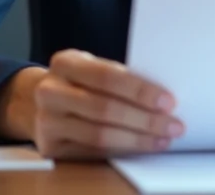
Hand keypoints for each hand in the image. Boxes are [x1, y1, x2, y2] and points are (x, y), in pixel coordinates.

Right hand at [32, 49, 184, 158]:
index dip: (140, 90)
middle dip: (144, 119)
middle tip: (173, 125)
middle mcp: (50, 91)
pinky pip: (92, 152)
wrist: (42, 101)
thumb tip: (162, 97)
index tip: (168, 101)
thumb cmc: (79, 82)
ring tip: (162, 139)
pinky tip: (140, 147)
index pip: (107, 76)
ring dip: (137, 139)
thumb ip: (119, 77)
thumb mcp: (91, 67)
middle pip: (105, 108)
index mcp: (65, 62)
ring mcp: (47, 121)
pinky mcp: (50, 147)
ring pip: (99, 134)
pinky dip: (121, 151)